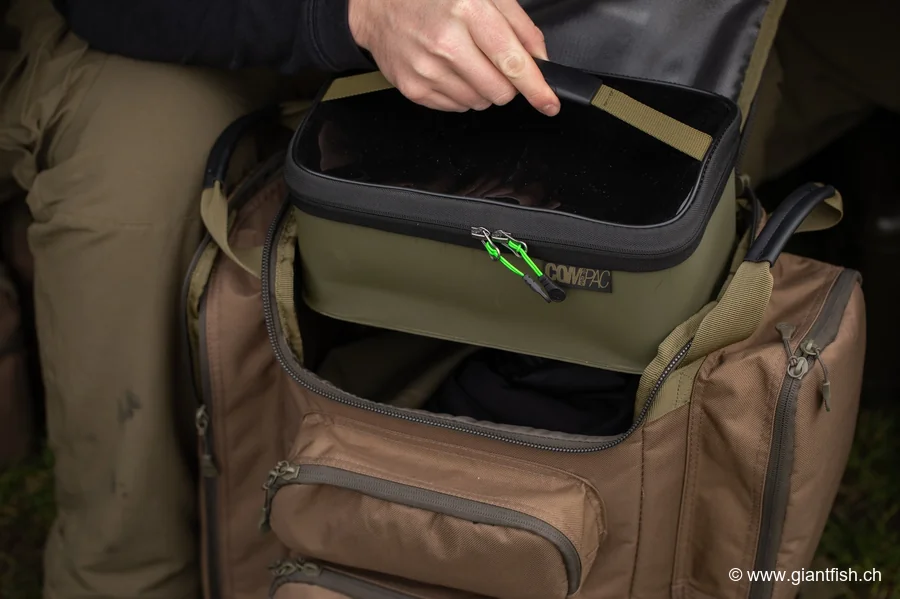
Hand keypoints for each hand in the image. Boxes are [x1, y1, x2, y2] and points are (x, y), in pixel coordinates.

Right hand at [348, 0, 559, 115]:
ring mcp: (427, 69)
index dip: (536, 88)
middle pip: (499, 90)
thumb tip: (540, 60)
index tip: (549, 102)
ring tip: (466, 61)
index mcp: (468, 11)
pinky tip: (449, 70)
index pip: (513, 62)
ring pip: (479, 102)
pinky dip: (461, 93)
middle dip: (507, 84)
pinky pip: (456, 106)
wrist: (379, 5)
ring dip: (482, 88)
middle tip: (494, 64)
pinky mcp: (414, 88)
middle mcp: (446, 42)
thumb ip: (518, 25)